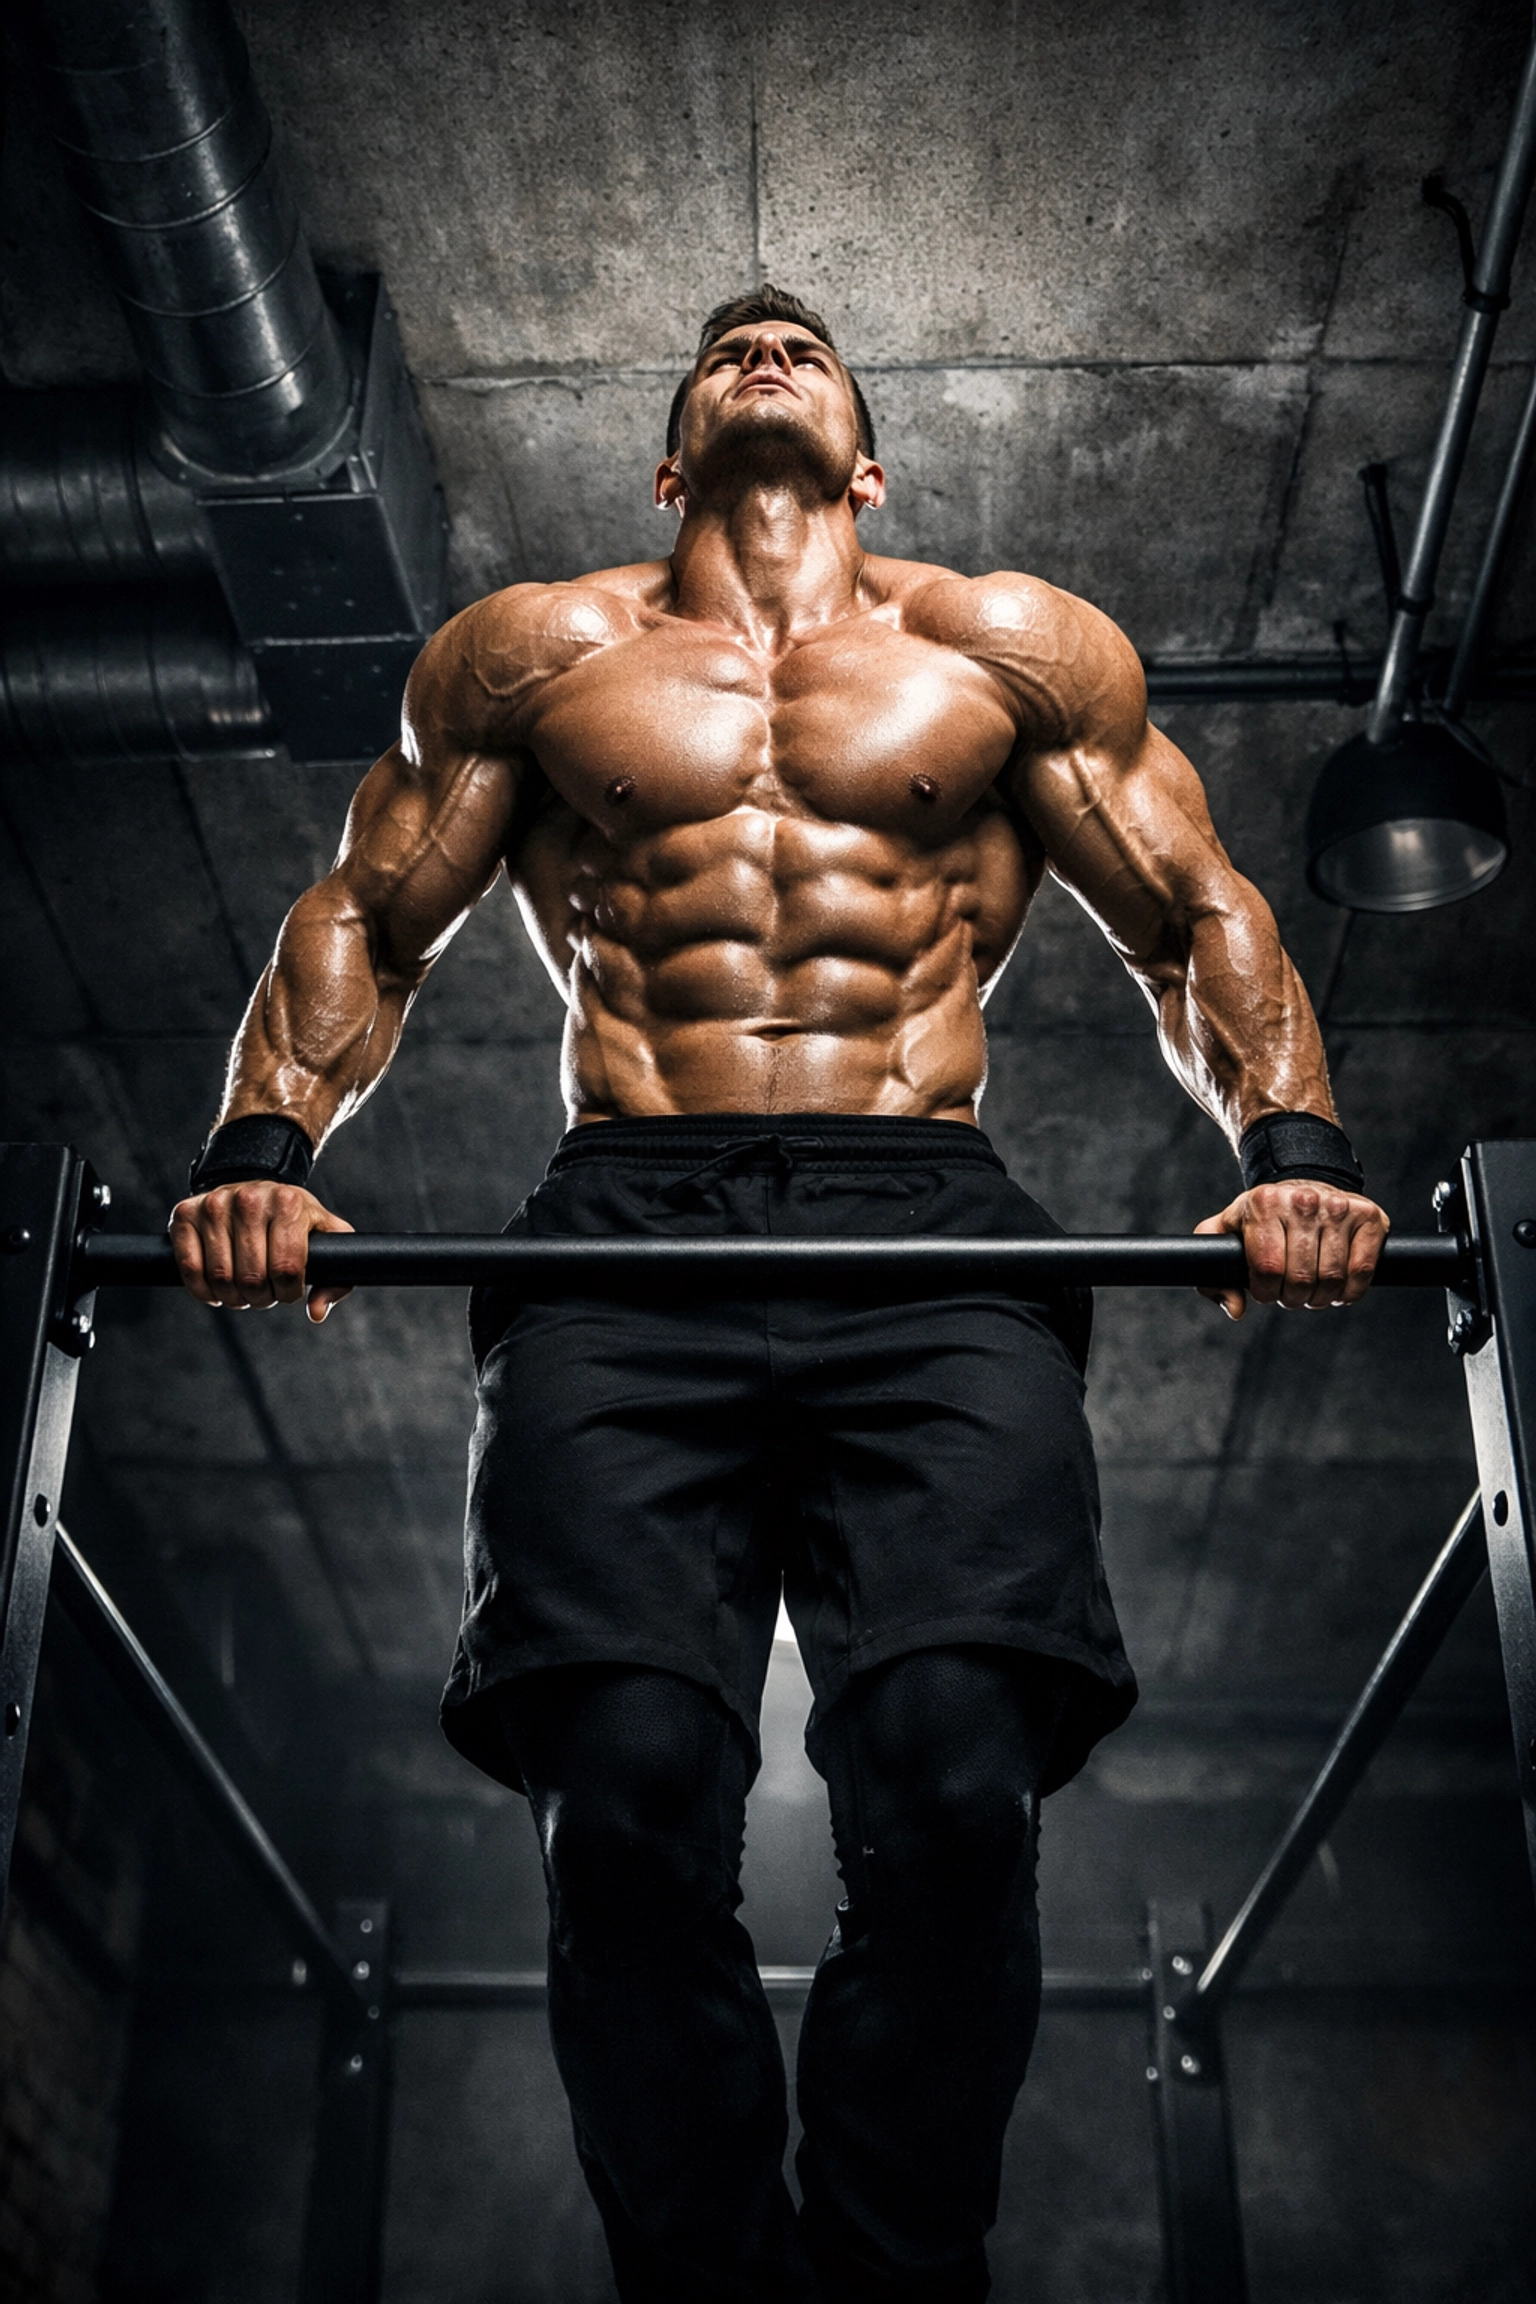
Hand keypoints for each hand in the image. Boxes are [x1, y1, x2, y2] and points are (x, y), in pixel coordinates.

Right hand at [169, 1181, 355, 1323]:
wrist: (252, 1187)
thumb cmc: (292, 1218)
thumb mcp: (325, 1237)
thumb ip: (335, 1276)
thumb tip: (316, 1313)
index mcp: (288, 1203)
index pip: (287, 1269)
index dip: (288, 1293)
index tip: (287, 1291)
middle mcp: (249, 1199)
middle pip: (253, 1279)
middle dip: (261, 1298)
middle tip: (263, 1293)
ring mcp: (214, 1204)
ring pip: (221, 1278)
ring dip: (233, 1298)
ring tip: (242, 1290)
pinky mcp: (185, 1213)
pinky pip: (190, 1269)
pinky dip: (203, 1291)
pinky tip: (216, 1290)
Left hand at [1194, 1180, 1388, 1321]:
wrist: (1304, 1185)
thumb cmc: (1262, 1216)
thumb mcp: (1226, 1233)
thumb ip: (1213, 1273)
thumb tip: (1236, 1309)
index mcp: (1264, 1203)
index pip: (1268, 1269)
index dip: (1266, 1292)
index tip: (1266, 1289)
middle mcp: (1303, 1201)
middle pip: (1301, 1279)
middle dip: (1292, 1298)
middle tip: (1290, 1292)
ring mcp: (1339, 1207)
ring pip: (1332, 1279)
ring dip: (1321, 1298)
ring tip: (1312, 1290)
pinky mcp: (1368, 1216)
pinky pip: (1362, 1272)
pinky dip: (1350, 1292)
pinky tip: (1338, 1288)